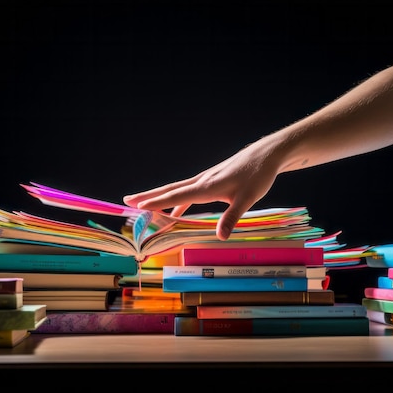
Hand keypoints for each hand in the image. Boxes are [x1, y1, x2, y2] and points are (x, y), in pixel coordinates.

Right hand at [124, 139, 283, 239]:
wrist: (265, 155)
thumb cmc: (257, 175)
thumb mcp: (247, 198)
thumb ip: (232, 217)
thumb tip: (220, 236)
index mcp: (207, 186)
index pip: (177, 196)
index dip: (157, 203)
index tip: (138, 207)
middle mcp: (202, 181)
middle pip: (170, 190)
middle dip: (148, 197)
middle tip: (126, 202)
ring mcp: (205, 180)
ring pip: (177, 190)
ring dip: (159, 197)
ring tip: (141, 204)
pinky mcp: (211, 180)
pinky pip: (188, 192)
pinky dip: (177, 201)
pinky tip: (175, 212)